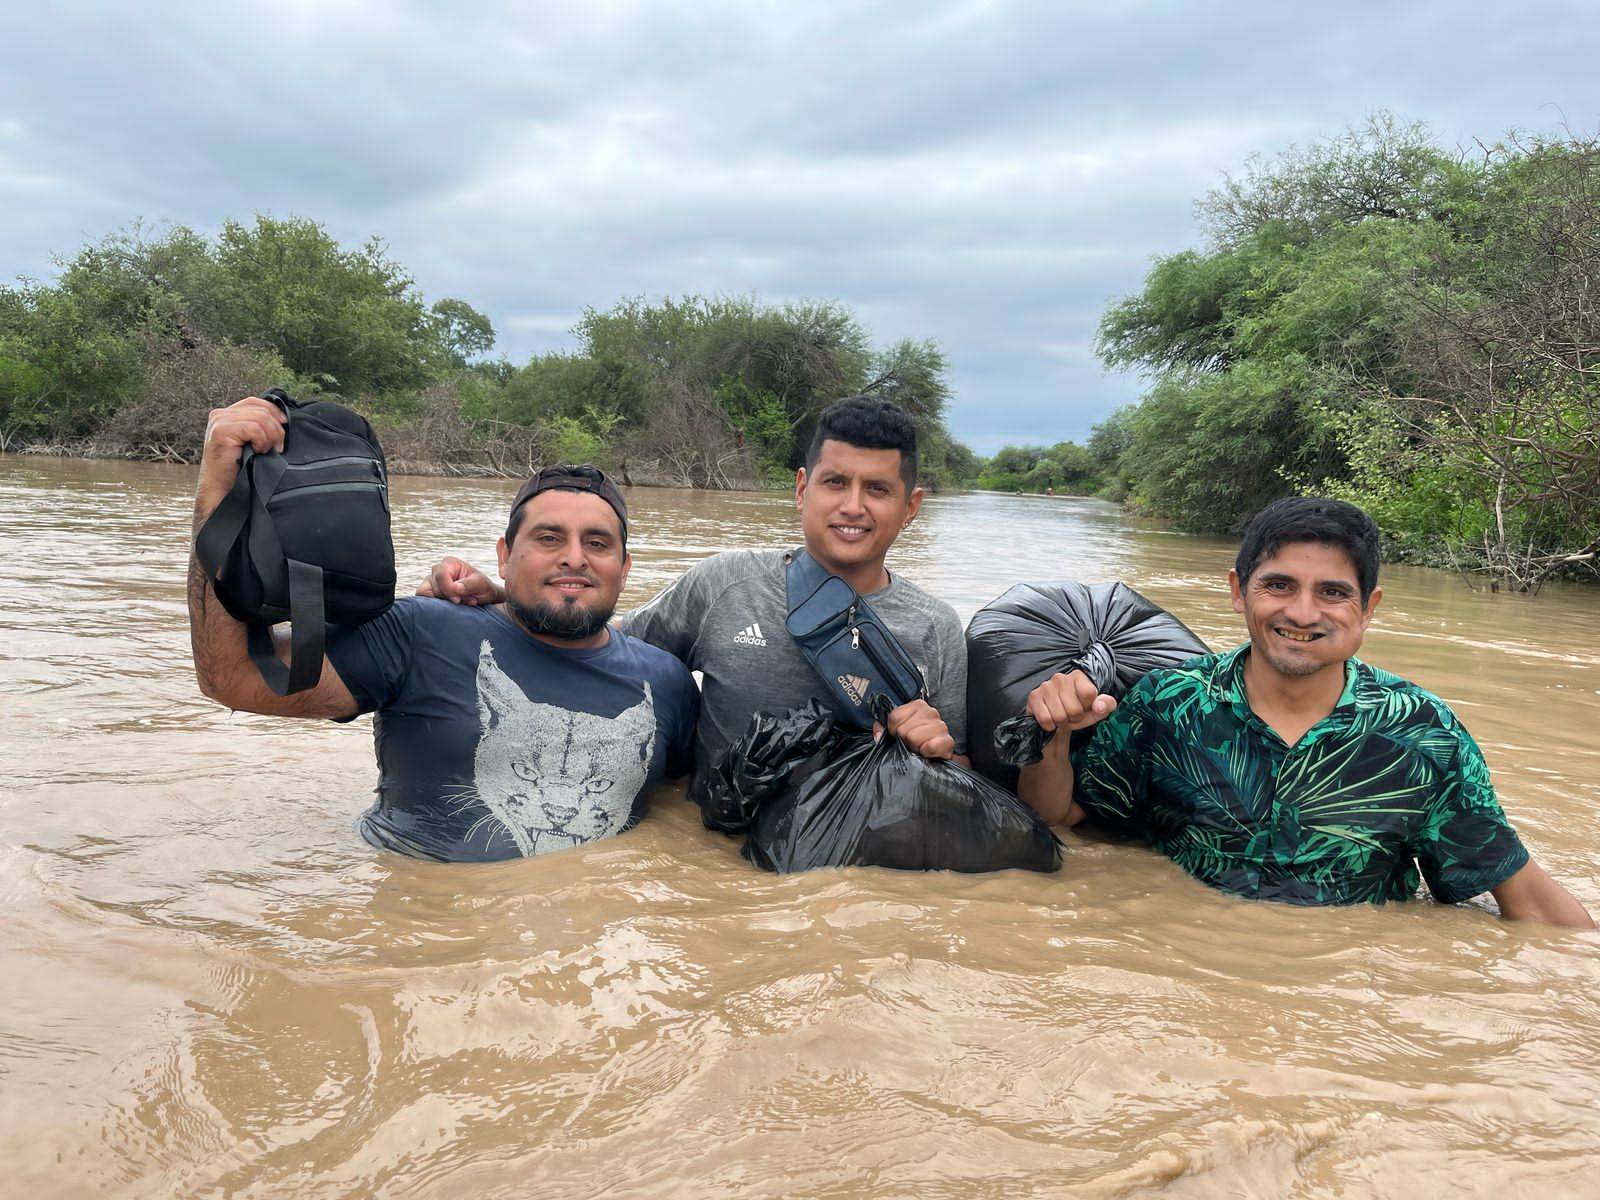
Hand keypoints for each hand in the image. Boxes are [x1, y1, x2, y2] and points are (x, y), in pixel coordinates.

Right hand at [196, 397, 286, 511]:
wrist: (224, 490)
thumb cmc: (240, 469)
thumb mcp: (253, 442)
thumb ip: (261, 426)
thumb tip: (284, 418)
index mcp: (228, 414)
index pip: (256, 402)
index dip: (274, 412)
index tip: (284, 428)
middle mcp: (221, 414)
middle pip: (262, 410)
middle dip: (276, 429)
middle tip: (275, 448)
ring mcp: (219, 421)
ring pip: (261, 418)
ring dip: (270, 437)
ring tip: (264, 451)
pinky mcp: (221, 431)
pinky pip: (254, 428)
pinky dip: (261, 441)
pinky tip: (257, 452)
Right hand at [418, 556, 501, 605]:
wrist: (483, 596)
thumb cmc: (483, 587)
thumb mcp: (481, 584)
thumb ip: (468, 585)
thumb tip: (454, 588)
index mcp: (450, 563)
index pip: (440, 575)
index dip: (447, 589)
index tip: (458, 599)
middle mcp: (438, 570)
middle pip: (434, 586)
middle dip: (449, 598)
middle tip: (465, 601)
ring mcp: (431, 581)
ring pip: (425, 593)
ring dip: (443, 602)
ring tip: (460, 603)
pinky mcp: (429, 592)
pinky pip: (422, 599)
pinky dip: (435, 606)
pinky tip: (450, 607)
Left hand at [882, 698, 955, 759]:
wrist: (938, 759)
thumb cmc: (917, 744)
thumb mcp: (898, 734)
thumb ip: (884, 730)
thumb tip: (877, 733)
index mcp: (918, 706)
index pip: (894, 716)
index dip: (892, 730)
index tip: (898, 737)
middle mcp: (931, 712)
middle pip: (903, 729)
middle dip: (905, 741)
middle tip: (912, 745)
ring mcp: (941, 726)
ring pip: (914, 738)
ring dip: (915, 748)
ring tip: (920, 749)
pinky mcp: (948, 742)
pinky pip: (931, 746)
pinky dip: (926, 752)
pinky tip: (928, 753)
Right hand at [1026, 670, 1116, 734]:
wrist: (1057, 719)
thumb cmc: (1078, 711)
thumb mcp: (1097, 709)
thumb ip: (1106, 705)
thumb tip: (1099, 706)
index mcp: (1078, 676)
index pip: (1089, 693)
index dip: (1088, 707)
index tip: (1084, 707)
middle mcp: (1061, 677)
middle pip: (1074, 709)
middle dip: (1074, 718)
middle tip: (1071, 715)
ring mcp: (1045, 686)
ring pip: (1059, 716)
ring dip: (1061, 723)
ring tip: (1061, 716)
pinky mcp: (1033, 697)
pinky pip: (1045, 719)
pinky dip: (1049, 725)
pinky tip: (1050, 718)